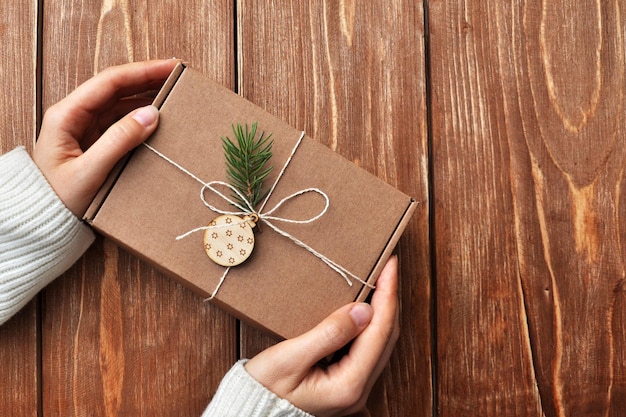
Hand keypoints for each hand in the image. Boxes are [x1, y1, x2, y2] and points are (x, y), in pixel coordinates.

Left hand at [33, 59, 179, 216]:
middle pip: (115, 88)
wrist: (43, 221)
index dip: (141, 72)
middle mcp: (74, 116)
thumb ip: (119, 141)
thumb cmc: (58, 199)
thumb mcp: (89, 172)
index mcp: (66, 116)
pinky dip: (141, 116)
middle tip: (177, 74)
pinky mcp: (94, 142)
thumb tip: (151, 115)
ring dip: (145, 96)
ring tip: (172, 92)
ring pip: (120, 103)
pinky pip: (121, 121)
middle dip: (146, 78)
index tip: (169, 67)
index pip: (109, 82)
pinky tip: (158, 116)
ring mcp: (84, 128)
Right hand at [245, 256, 399, 416]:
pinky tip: (366, 307)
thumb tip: (363, 310)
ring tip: (380, 281)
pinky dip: (372, 324)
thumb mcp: (290, 358)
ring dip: (383, 310)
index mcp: (348, 385)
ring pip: (381, 343)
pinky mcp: (348, 384)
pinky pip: (369, 349)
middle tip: (388, 265)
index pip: (379, 332)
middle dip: (389, 298)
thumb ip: (328, 334)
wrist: (253, 411)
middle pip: (386, 337)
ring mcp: (355, 389)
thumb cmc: (264, 388)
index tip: (390, 265)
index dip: (387, 295)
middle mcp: (359, 390)